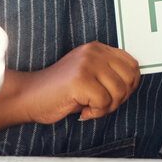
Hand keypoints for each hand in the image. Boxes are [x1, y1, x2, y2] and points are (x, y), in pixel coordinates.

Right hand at [22, 43, 141, 122]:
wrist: (28, 96)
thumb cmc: (58, 91)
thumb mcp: (89, 76)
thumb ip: (109, 74)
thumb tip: (133, 83)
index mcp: (98, 49)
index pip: (132, 65)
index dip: (129, 86)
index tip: (114, 97)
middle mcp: (94, 52)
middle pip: (130, 79)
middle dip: (120, 99)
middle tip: (101, 105)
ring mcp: (87, 64)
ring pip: (118, 92)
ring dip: (106, 108)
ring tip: (90, 108)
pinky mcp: (80, 79)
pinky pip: (104, 102)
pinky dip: (95, 113)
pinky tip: (82, 111)